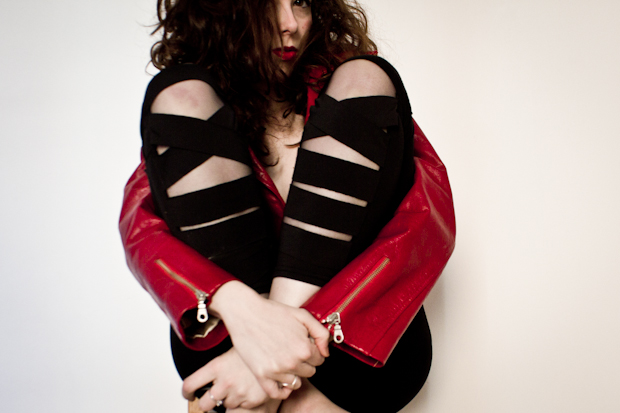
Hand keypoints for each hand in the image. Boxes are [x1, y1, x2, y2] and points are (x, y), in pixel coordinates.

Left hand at [182, 347, 282, 410]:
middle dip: (207, 403)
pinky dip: (244, 400)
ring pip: (225, 405)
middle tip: (212, 397)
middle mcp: (225, 382)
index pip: (190, 385)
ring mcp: (238, 393)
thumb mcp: (235, 347)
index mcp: (217, 367)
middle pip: (204, 404)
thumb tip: (210, 369)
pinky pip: (242, 406)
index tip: (189, 394)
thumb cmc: (258, 343)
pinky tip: (250, 387)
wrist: (280, 350)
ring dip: (229, 399)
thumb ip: (220, 362)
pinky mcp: (251, 401)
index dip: (186, 393)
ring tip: (239, 386)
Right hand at [210, 281, 329, 398]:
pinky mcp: (261, 376)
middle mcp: (292, 362)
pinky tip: (281, 379)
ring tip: (285, 360)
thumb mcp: (303, 315)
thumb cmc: (273, 312)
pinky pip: (277, 393)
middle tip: (293, 350)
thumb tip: (326, 352)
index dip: (313, 351)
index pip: (320, 360)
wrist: (245, 312)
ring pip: (296, 383)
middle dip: (305, 362)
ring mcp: (276, 371)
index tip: (303, 345)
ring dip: (294, 373)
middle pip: (310, 372)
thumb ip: (321, 333)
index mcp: (304, 348)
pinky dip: (282, 390)